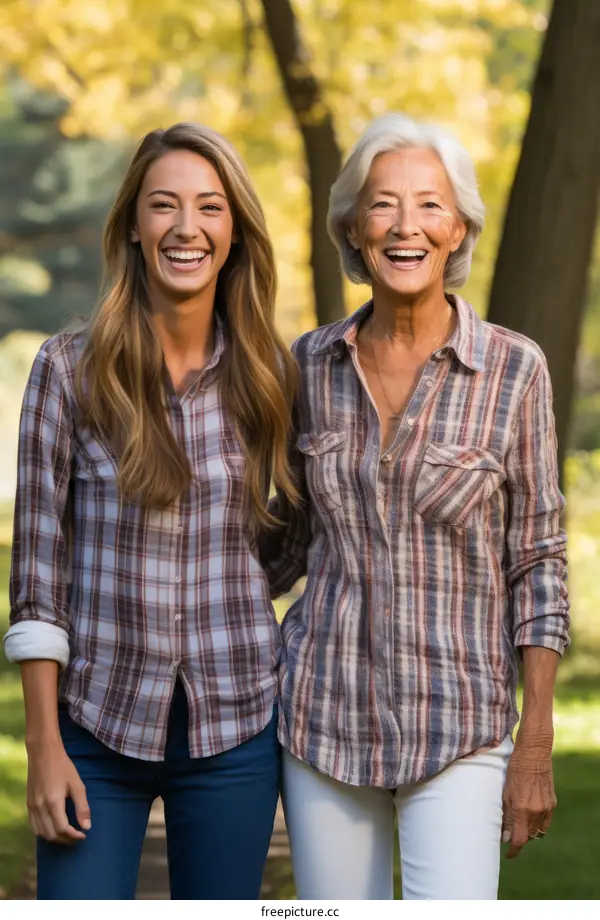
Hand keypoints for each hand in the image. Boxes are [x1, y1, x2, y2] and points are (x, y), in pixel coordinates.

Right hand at [27, 741, 90, 844]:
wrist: (43, 753)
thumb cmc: (63, 767)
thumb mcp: (77, 784)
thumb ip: (82, 807)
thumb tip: (87, 827)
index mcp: (53, 802)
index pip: (63, 829)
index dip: (74, 836)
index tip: (83, 835)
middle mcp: (40, 807)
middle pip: (51, 835)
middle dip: (65, 840)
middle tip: (77, 837)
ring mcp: (32, 807)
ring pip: (41, 833)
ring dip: (55, 838)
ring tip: (67, 835)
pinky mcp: (28, 805)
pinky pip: (34, 826)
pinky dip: (44, 832)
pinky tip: (54, 828)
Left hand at [502, 741, 555, 858]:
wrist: (534, 753)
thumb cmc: (514, 768)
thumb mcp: (505, 791)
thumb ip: (506, 815)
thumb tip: (505, 835)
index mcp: (523, 808)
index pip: (519, 839)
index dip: (513, 850)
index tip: (508, 854)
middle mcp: (537, 811)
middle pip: (529, 836)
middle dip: (519, 839)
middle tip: (508, 835)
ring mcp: (547, 808)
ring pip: (538, 831)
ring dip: (528, 833)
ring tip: (518, 827)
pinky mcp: (552, 803)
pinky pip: (545, 822)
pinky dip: (537, 825)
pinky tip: (529, 819)